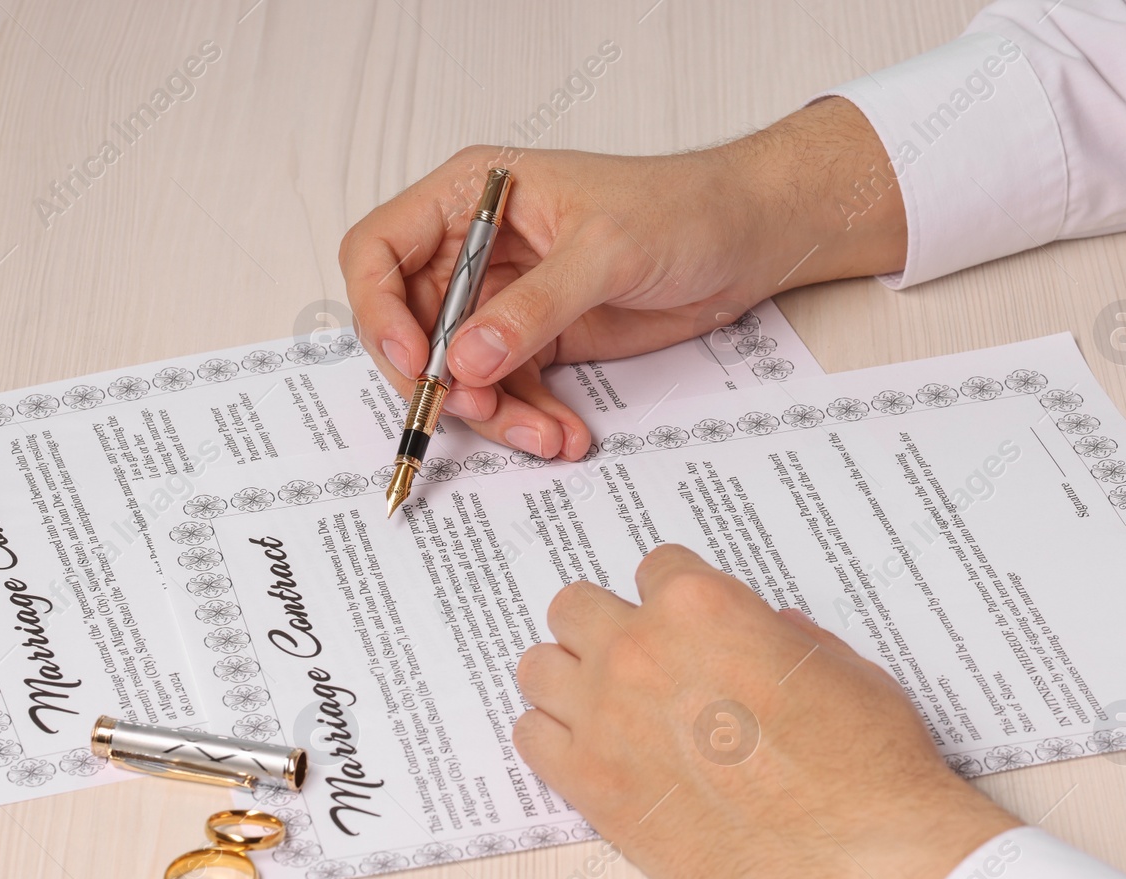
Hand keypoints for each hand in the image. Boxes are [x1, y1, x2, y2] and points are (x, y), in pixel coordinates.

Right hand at [340, 98, 904, 460]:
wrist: (746, 239)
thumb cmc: (681, 208)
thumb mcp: (605, 250)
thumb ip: (533, 307)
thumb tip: (465, 360)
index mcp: (471, 195)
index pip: (379, 251)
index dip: (380, 312)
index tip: (416, 363)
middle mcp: (475, 248)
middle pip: (411, 327)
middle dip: (440, 380)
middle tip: (477, 410)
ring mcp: (504, 299)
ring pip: (460, 373)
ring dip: (494, 414)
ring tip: (544, 436)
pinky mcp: (538, 340)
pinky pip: (508, 392)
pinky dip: (529, 420)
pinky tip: (565, 434)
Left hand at [512, 545, 1019, 878]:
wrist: (857, 858)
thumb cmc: (864, 763)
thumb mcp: (839, 667)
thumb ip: (781, 639)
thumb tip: (764, 634)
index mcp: (700, 605)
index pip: (655, 568)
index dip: (673, 599)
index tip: (684, 628)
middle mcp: (640, 648)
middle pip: (576, 607)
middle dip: (604, 628)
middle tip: (635, 663)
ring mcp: (605, 715)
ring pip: (539, 667)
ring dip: (568, 680)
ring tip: (601, 707)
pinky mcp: (590, 784)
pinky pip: (530, 738)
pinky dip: (553, 740)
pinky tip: (588, 754)